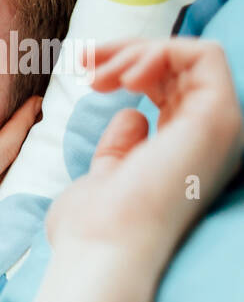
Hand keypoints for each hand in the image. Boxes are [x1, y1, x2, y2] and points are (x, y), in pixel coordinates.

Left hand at [47, 37, 242, 265]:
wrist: (102, 250)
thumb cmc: (93, 228)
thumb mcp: (105, 178)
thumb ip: (121, 149)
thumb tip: (132, 116)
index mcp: (184, 153)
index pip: (170, 90)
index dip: (128, 68)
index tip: (85, 73)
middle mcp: (210, 140)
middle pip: (180, 68)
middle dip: (126, 52)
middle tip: (83, 60)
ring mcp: (218, 128)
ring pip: (191, 56)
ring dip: (136, 51)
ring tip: (96, 75)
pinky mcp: (218, 117)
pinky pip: (204, 55)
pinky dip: (159, 51)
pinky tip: (122, 75)